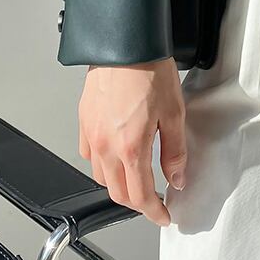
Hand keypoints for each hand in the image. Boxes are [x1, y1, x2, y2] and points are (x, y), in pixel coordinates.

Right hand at [77, 58, 187, 226]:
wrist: (125, 43)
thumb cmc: (149, 70)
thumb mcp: (174, 113)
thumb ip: (174, 151)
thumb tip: (176, 178)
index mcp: (130, 147)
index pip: (140, 196)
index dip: (153, 212)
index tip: (163, 216)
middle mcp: (106, 145)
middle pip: (117, 193)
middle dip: (137, 203)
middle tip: (154, 201)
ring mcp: (91, 134)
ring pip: (100, 177)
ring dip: (119, 185)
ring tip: (137, 178)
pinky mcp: (84, 121)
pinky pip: (89, 155)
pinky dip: (102, 164)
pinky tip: (115, 155)